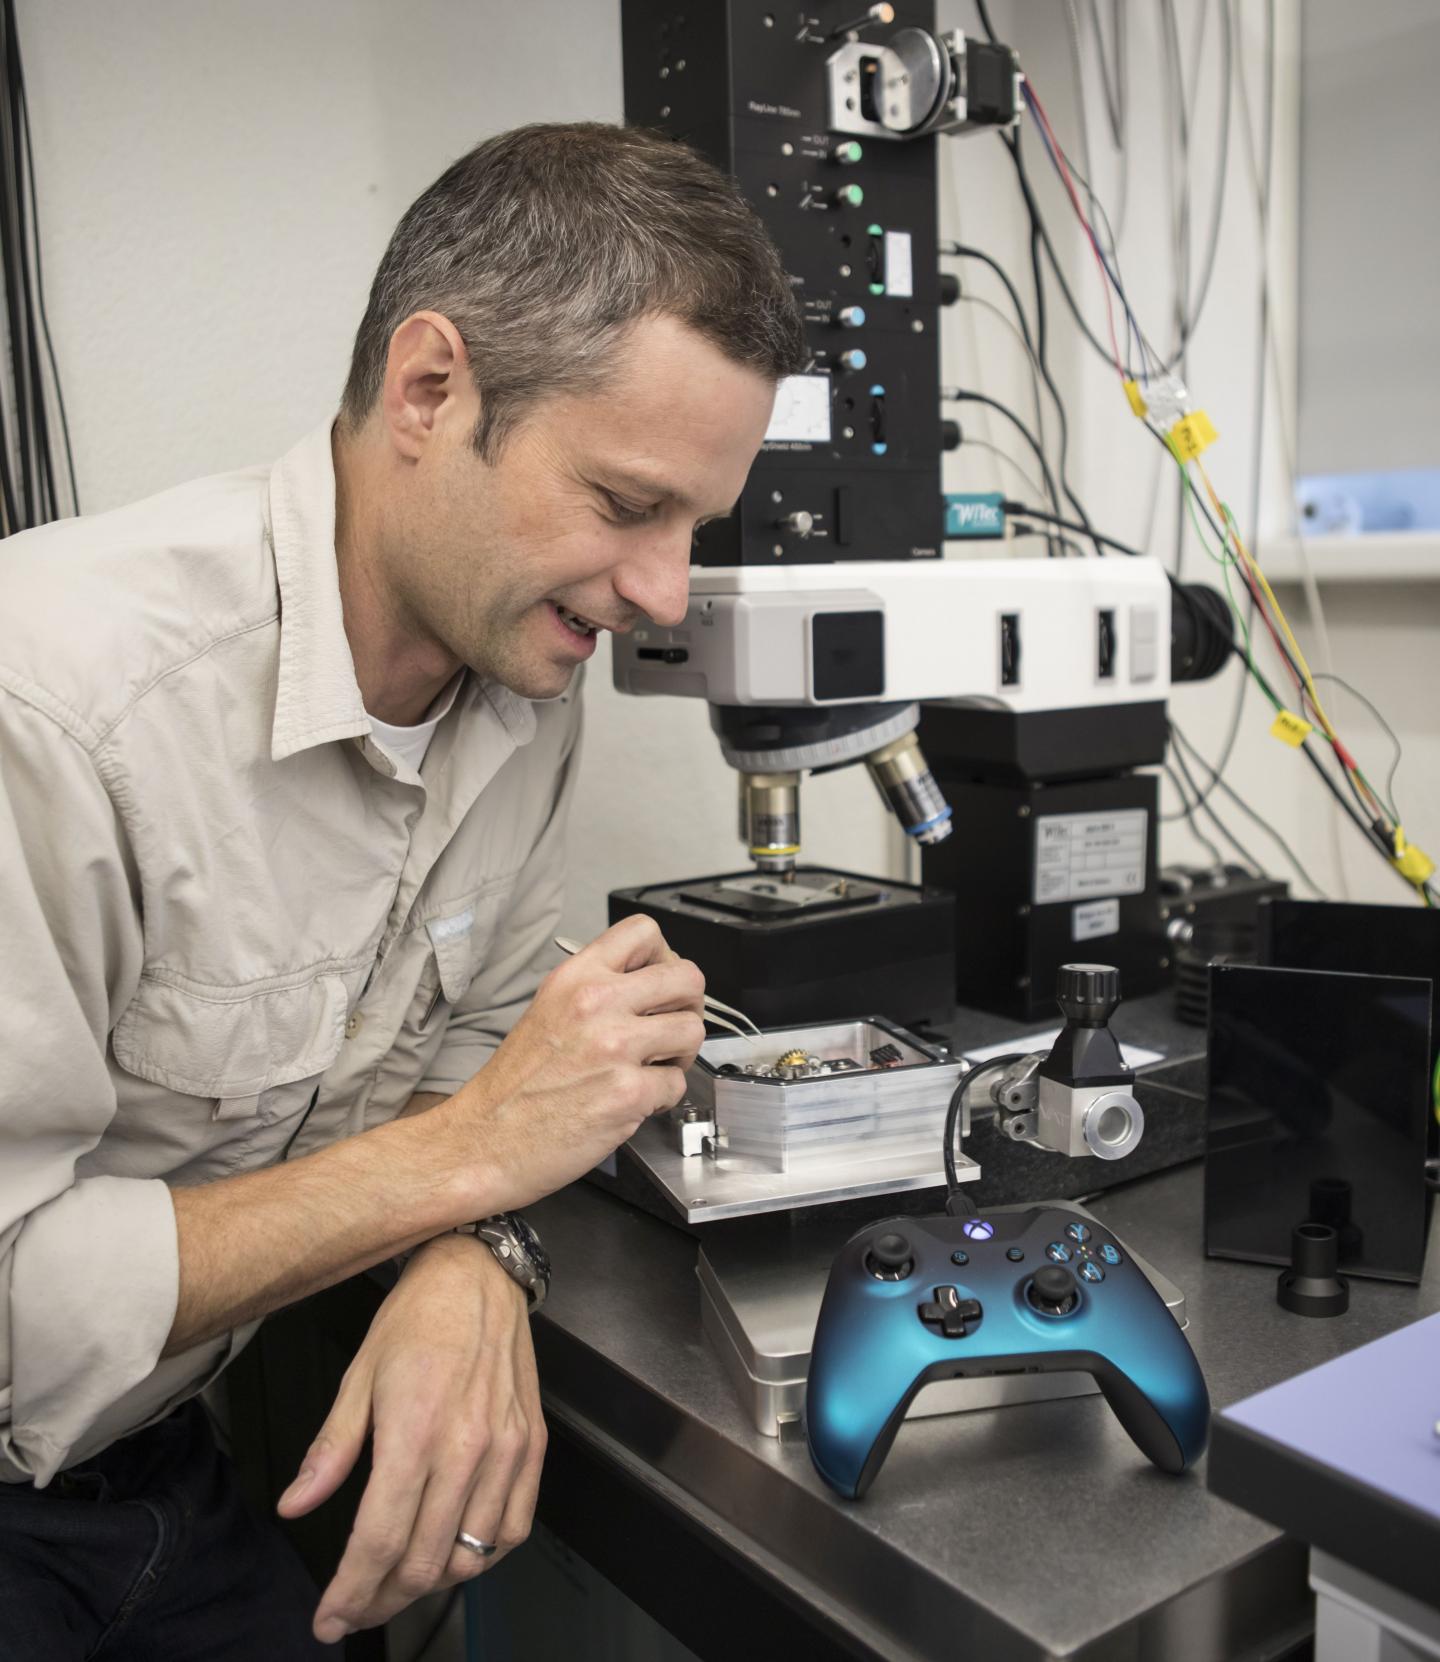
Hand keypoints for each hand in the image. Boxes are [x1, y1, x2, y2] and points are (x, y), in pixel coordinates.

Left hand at [276, 1234, 544, 1643]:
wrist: (478, 1276)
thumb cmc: (416, 1319)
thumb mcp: (358, 1376)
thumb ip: (330, 1450)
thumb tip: (295, 1505)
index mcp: (415, 1432)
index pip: (379, 1542)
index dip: (350, 1593)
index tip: (330, 1618)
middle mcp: (467, 1448)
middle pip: (424, 1562)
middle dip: (381, 1599)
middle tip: (356, 1605)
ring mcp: (506, 1450)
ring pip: (470, 1556)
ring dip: (429, 1584)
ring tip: (399, 1581)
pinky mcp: (533, 1446)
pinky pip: (513, 1528)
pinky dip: (483, 1556)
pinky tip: (455, 1552)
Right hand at [446, 914, 705, 1210]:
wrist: (485, 1140)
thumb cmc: (513, 1087)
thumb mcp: (547, 1009)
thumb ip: (596, 990)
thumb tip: (647, 984)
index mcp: (575, 978)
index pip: (644, 931)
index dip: (664, 956)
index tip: (658, 983)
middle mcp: (596, 1004)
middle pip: (688, 977)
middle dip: (688, 1006)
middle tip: (670, 1027)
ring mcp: (615, 1047)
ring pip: (693, 1030)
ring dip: (682, 1053)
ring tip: (654, 1067)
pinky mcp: (628, 1093)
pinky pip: (677, 1083)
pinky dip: (663, 1097)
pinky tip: (636, 1099)